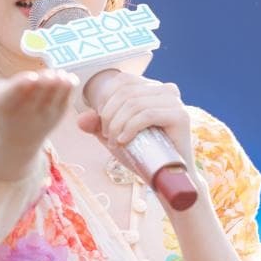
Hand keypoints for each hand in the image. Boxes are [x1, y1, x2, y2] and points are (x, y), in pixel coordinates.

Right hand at [0, 69, 78, 159]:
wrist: (14, 138)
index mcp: (7, 106)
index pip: (15, 95)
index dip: (22, 86)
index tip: (30, 77)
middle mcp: (27, 113)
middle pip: (36, 95)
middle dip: (44, 85)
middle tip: (50, 74)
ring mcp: (44, 116)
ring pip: (53, 99)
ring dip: (58, 88)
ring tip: (62, 76)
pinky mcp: (58, 115)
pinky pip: (64, 102)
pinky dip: (68, 92)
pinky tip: (70, 79)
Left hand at [75, 72, 196, 175]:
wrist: (168, 179)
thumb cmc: (144, 156)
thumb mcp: (114, 136)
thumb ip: (97, 126)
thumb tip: (81, 119)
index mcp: (152, 88)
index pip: (122, 81)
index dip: (105, 100)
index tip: (101, 124)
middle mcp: (166, 90)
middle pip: (126, 93)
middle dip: (109, 115)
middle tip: (107, 137)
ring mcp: (175, 102)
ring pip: (134, 104)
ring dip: (117, 124)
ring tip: (115, 142)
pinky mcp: (180, 116)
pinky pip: (147, 114)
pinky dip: (130, 127)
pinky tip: (123, 140)